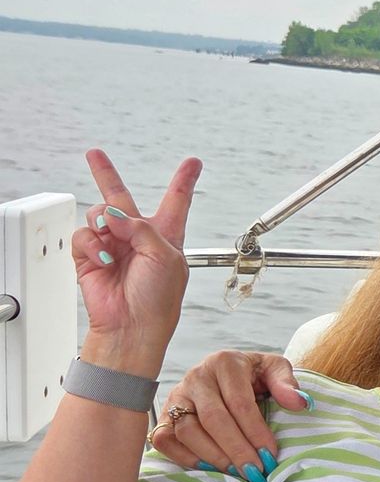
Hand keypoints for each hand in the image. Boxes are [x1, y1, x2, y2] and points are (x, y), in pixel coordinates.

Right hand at [73, 150, 201, 372]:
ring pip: (98, 214)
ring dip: (103, 222)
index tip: (192, 162)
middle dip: (106, 174)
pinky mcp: (90, 257)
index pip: (177, 201)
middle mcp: (138, 237)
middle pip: (121, 198)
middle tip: (95, 154)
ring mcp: (112, 246)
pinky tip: (103, 258)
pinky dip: (91, 244)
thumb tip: (111, 215)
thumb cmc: (158, 299)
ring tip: (112, 241)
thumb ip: (141, 228)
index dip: (184, 181)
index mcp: (166, 235)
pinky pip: (84, 235)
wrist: (132, 327)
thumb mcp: (166, 256)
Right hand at [150, 350, 305, 473]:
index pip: (239, 402)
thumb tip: (300, 403)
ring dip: (213, 456)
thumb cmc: (254, 375)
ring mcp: (177, 396)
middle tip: (254, 472)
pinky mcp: (164, 415)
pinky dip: (184, 457)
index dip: (255, 431)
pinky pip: (165, 440)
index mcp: (224, 363)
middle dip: (237, 449)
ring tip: (236, 473)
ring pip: (188, 431)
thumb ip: (287, 384)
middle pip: (214, 419)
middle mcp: (196, 377)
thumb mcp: (274, 370)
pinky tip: (209, 469)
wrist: (226, 375)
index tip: (270, 455)